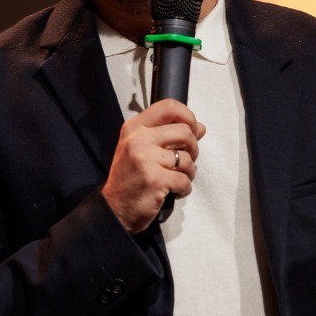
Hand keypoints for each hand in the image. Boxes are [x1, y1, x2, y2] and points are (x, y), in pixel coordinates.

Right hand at [103, 99, 205, 233]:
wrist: (115, 209)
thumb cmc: (130, 178)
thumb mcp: (142, 149)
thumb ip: (169, 135)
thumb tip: (200, 128)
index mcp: (134, 128)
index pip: (168, 107)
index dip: (188, 116)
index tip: (192, 129)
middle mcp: (138, 139)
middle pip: (185, 132)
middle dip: (193, 149)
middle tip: (185, 161)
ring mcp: (145, 159)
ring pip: (188, 159)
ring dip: (189, 173)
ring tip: (176, 179)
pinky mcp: (155, 180)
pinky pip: (185, 180)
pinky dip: (184, 189)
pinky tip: (173, 191)